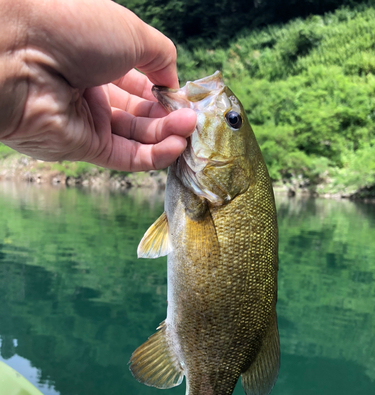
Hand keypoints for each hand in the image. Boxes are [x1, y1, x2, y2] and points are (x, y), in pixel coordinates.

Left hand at [0, 0, 195, 170]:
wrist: (23, 55)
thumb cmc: (73, 29)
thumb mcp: (130, 31)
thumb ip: (161, 56)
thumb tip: (174, 82)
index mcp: (99, 57)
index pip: (140, 81)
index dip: (165, 90)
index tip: (185, 97)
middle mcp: (93, 90)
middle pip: (141, 111)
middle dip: (169, 116)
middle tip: (192, 119)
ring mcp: (88, 121)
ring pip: (136, 136)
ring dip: (166, 135)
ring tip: (188, 130)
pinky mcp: (84, 148)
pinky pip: (126, 156)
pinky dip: (153, 155)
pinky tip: (176, 146)